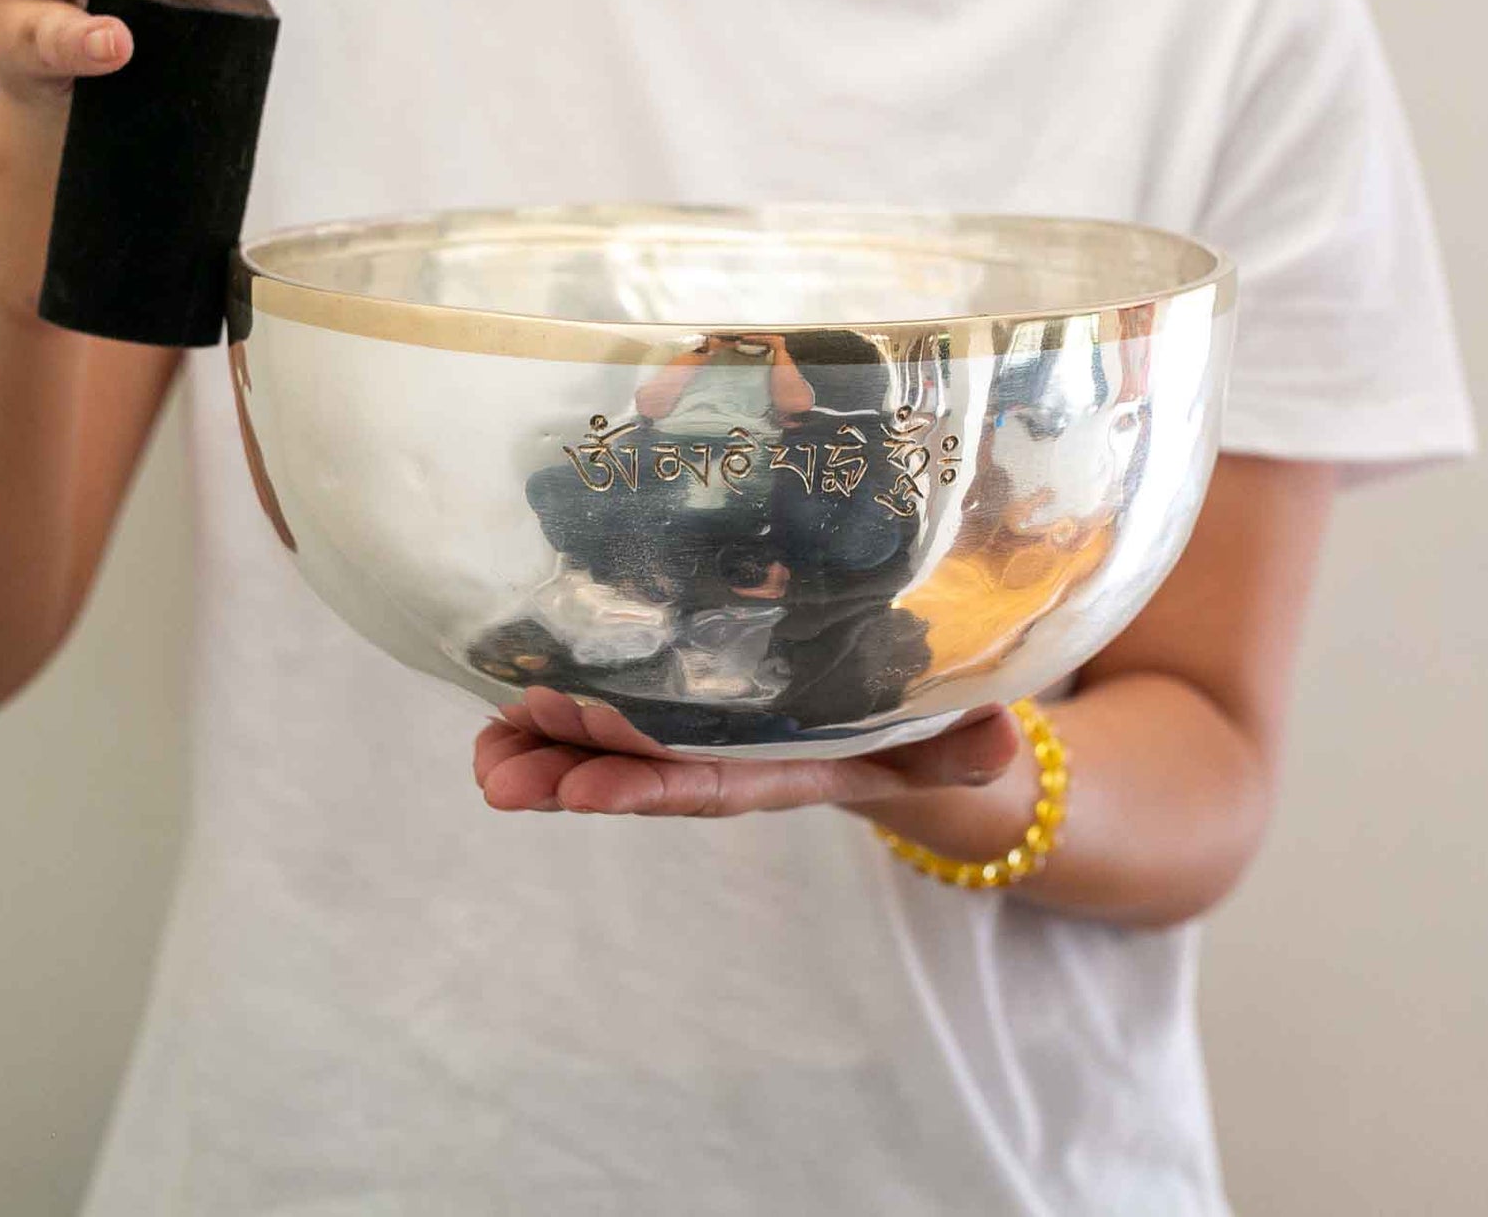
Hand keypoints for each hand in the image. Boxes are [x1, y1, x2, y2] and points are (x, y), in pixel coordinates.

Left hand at [474, 687, 1021, 816]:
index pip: (709, 783)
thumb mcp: (948, 741)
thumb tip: (1004, 741)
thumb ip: (968, 746)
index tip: (586, 786)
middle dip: (572, 768)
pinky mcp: (672, 702)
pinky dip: (547, 719)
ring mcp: (691, 734)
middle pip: (639, 771)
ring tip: (483, 751)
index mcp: (779, 768)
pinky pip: (601, 716)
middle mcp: (723, 759)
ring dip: (542, 754)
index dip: (649, 784)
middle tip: (504, 763)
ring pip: (607, 749)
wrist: (889, 730)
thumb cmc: (915, 733)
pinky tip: (497, 714)